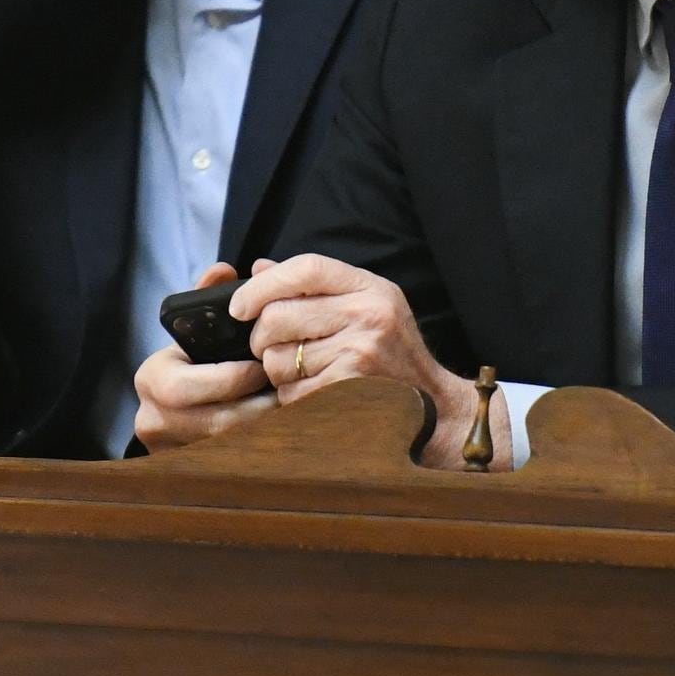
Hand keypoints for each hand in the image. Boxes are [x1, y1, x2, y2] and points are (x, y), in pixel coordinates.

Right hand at [132, 261, 271, 453]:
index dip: (225, 379)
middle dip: (251, 408)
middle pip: (208, 423)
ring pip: (223, 447)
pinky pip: (231, 461)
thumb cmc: (195, 360)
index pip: (180, 385)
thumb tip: (223, 270)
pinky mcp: (189, 469)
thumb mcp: (195, 329)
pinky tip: (283, 429)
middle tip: (281, 391)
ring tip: (290, 408)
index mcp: (151, 378)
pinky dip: (260, 445)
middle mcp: (152, 419)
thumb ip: (208, 296)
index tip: (259, 369)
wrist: (179, 409)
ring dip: (262, 429)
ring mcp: (171, 450)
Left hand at [232, 255, 459, 410]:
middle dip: (261, 337)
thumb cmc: (392, 354)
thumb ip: (315, 287)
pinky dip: (291, 397)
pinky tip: (311, 394)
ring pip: (277, 359)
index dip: (263, 285)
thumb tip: (259, 269)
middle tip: (270, 347)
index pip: (305, 269)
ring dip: (277, 371)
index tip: (239, 306)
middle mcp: (368, 315)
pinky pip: (290, 392)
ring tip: (301, 372)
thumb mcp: (367, 306)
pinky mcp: (348, 391)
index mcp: (371, 288)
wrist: (434, 406)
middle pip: (279, 315)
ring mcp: (360, 354)